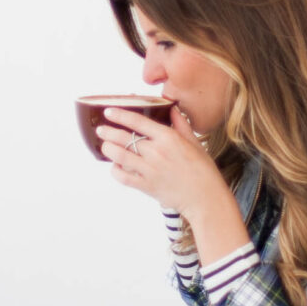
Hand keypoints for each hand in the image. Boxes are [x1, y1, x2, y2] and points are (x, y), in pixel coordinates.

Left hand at [97, 106, 242, 256]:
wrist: (205, 197)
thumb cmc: (203, 170)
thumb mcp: (194, 142)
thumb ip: (180, 124)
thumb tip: (172, 108)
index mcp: (168, 138)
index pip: (138, 121)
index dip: (120, 115)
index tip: (109, 112)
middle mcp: (156, 152)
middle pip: (124, 138)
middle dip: (108, 132)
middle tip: (101, 129)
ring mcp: (150, 170)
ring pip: (120, 156)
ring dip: (108, 149)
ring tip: (104, 145)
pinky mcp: (146, 186)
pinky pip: (123, 177)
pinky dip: (115, 171)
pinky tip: (114, 166)